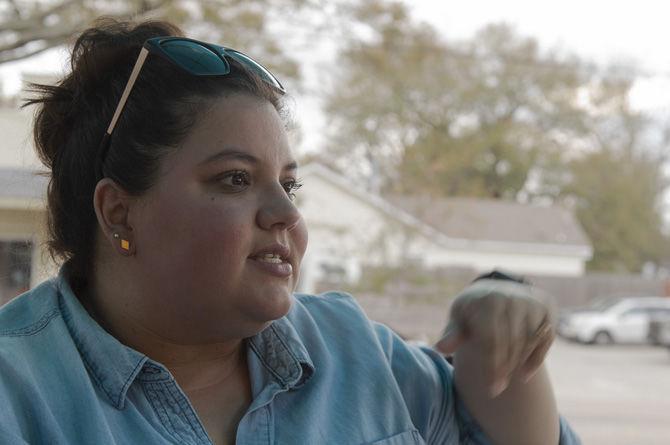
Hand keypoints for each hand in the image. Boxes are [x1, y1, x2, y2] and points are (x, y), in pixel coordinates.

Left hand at [434, 279, 555, 397]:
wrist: (494, 290)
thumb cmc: (472, 311)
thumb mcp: (458, 318)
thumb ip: (452, 334)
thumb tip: (440, 347)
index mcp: (487, 300)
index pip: (493, 340)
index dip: (492, 366)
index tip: (491, 389)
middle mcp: (512, 297)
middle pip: (512, 343)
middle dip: (504, 369)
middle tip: (496, 388)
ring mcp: (531, 301)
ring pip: (529, 342)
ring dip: (518, 365)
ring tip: (505, 379)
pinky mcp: (545, 307)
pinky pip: (546, 338)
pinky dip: (536, 358)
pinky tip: (525, 374)